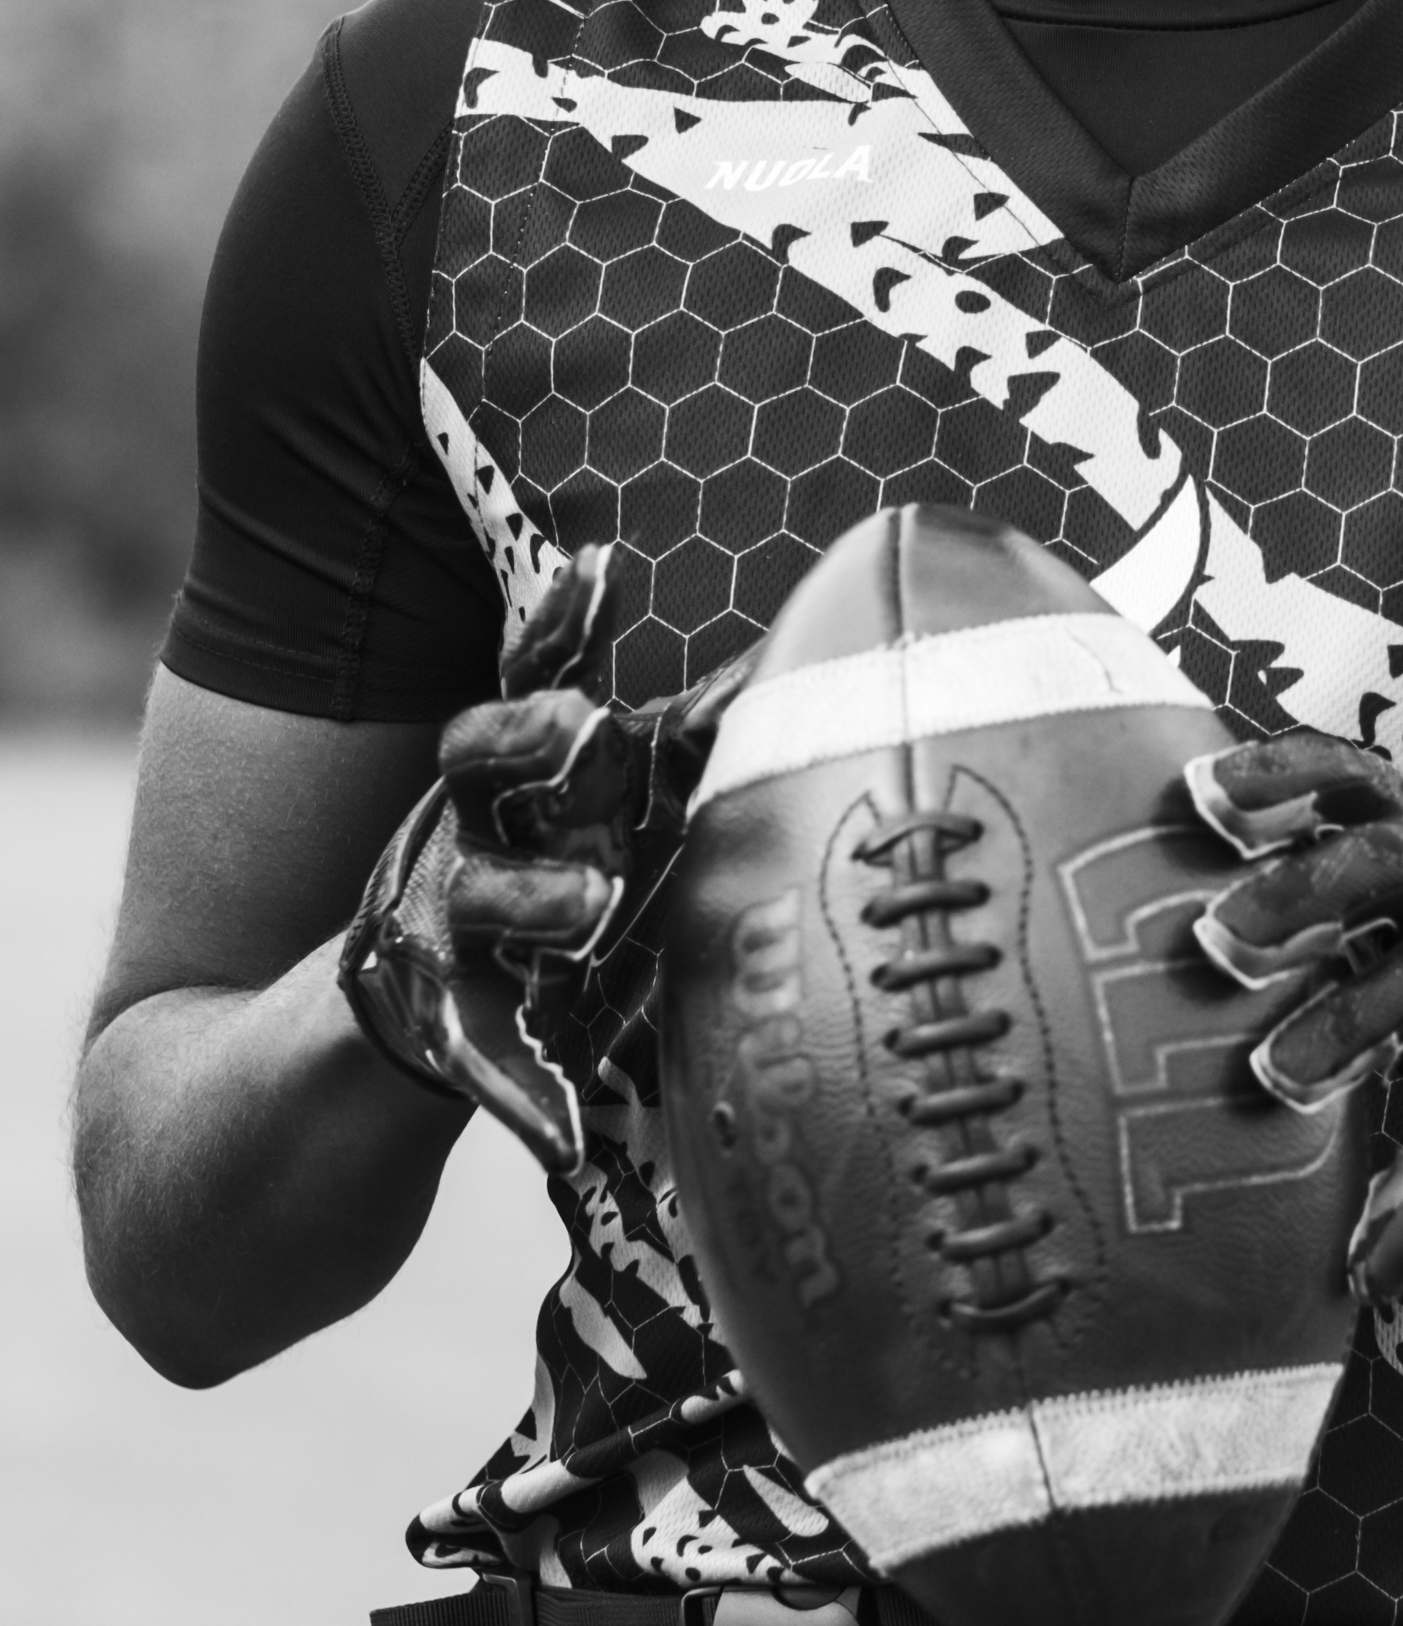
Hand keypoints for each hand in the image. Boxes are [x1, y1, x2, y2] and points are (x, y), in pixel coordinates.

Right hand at [336, 550, 747, 1169]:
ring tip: (584, 900)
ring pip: (484, 904)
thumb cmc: (510, 930)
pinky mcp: (424, 1039)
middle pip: (487, 771)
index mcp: (497, 788)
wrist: (340, 1079)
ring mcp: (432, 936)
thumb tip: (757, 680)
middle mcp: (460, 841)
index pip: (524, 693)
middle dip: (531, 743)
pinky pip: (483, 1069)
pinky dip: (527, 1102)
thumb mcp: (571, 839)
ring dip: (532, 899)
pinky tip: (564, 1134)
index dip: (553, 634)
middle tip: (584, 723)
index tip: (595, 573)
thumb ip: (650, 771)